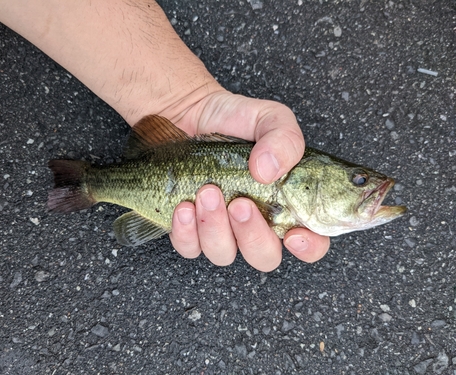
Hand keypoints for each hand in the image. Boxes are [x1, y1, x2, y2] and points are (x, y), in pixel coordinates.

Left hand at [168, 90, 329, 270]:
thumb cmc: (234, 119)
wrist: (188, 112)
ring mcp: (221, 228)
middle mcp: (255, 222)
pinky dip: (186, 231)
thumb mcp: (270, 118)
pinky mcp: (189, 229)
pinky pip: (189, 247)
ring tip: (206, 192)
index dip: (308, 247)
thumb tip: (268, 171)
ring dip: (215, 227)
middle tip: (240, 203)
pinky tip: (184, 206)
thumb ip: (284, 139)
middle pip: (264, 257)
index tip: (294, 235)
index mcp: (285, 203)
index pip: (310, 241)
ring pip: (223, 254)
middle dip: (252, 235)